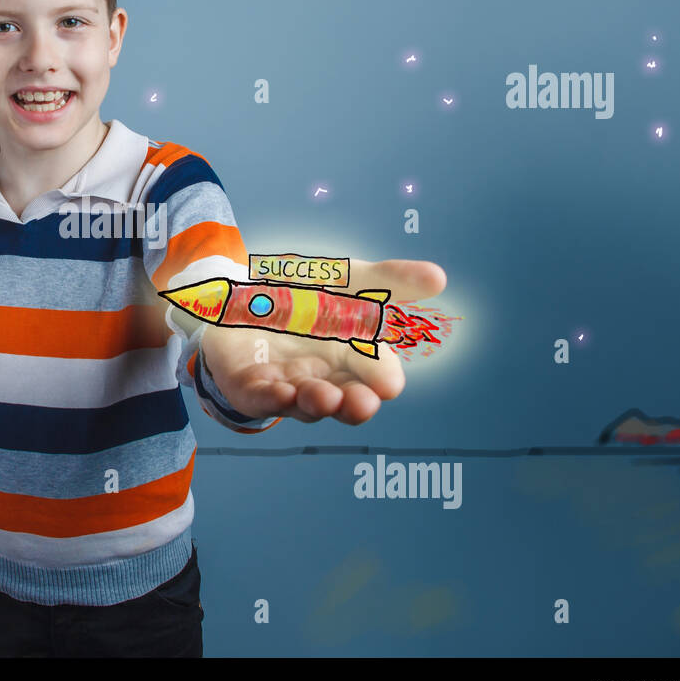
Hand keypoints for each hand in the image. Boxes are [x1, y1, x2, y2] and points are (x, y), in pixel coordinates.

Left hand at [199, 259, 445, 425]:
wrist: (240, 297)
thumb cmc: (305, 297)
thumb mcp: (347, 281)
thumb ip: (387, 280)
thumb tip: (439, 277)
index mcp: (353, 358)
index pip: (376, 373)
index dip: (382, 378)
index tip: (388, 382)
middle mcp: (325, 379)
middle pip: (346, 399)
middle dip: (356, 403)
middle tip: (364, 403)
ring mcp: (288, 386)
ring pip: (306, 403)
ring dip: (316, 402)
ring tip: (324, 397)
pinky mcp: (251, 387)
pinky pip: (262, 398)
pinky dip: (272, 398)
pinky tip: (282, 394)